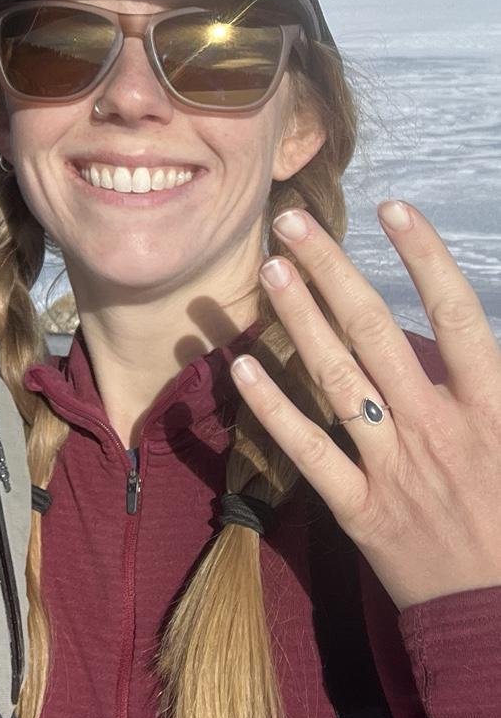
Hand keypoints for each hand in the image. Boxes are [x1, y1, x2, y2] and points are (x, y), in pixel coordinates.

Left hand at [230, 200, 500, 609]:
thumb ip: (498, 386)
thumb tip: (478, 335)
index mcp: (494, 411)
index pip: (458, 315)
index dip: (426, 257)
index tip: (394, 206)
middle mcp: (438, 429)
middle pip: (375, 330)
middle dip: (330, 269)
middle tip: (290, 222)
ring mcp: (396, 468)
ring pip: (336, 378)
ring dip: (298, 319)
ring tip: (269, 269)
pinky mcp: (362, 511)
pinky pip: (309, 451)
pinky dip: (273, 408)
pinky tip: (242, 367)